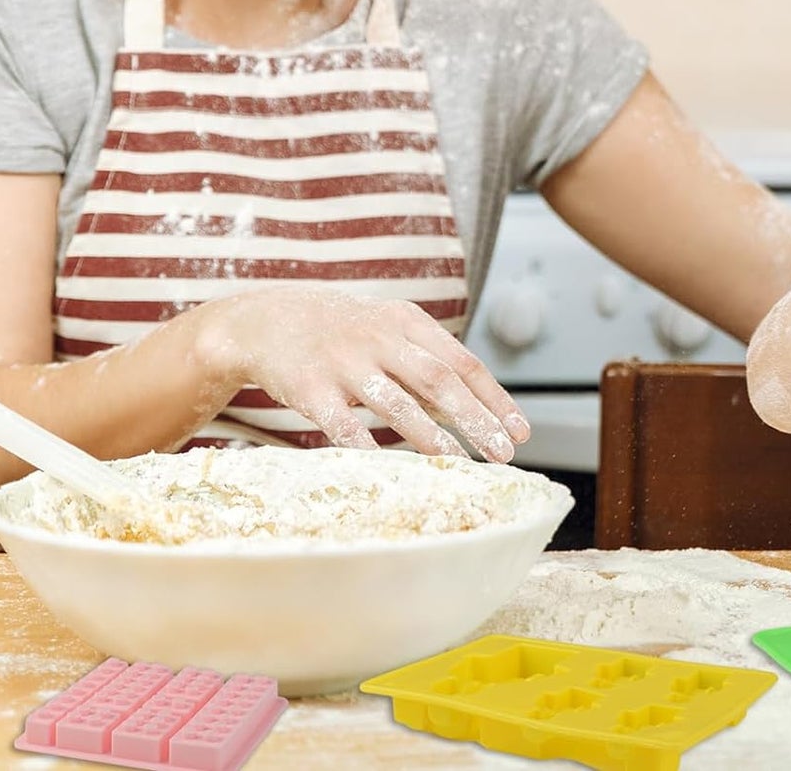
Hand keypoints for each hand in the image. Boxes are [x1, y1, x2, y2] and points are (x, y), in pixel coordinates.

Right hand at [195, 289, 529, 460]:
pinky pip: (345, 425)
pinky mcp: (311, 390)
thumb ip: (429, 364)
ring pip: (398, 403)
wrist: (269, 320)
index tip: (521, 432)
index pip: (463, 362)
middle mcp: (381, 337)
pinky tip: (392, 471)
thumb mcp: (390, 331)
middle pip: (440, 380)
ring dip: (433, 437)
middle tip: (503, 453)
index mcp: (408, 322)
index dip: (495, 398)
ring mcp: (345, 362)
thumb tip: (478, 410)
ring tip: (462, 464)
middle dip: (476, 418)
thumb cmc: (345, 333)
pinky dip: (370, 448)